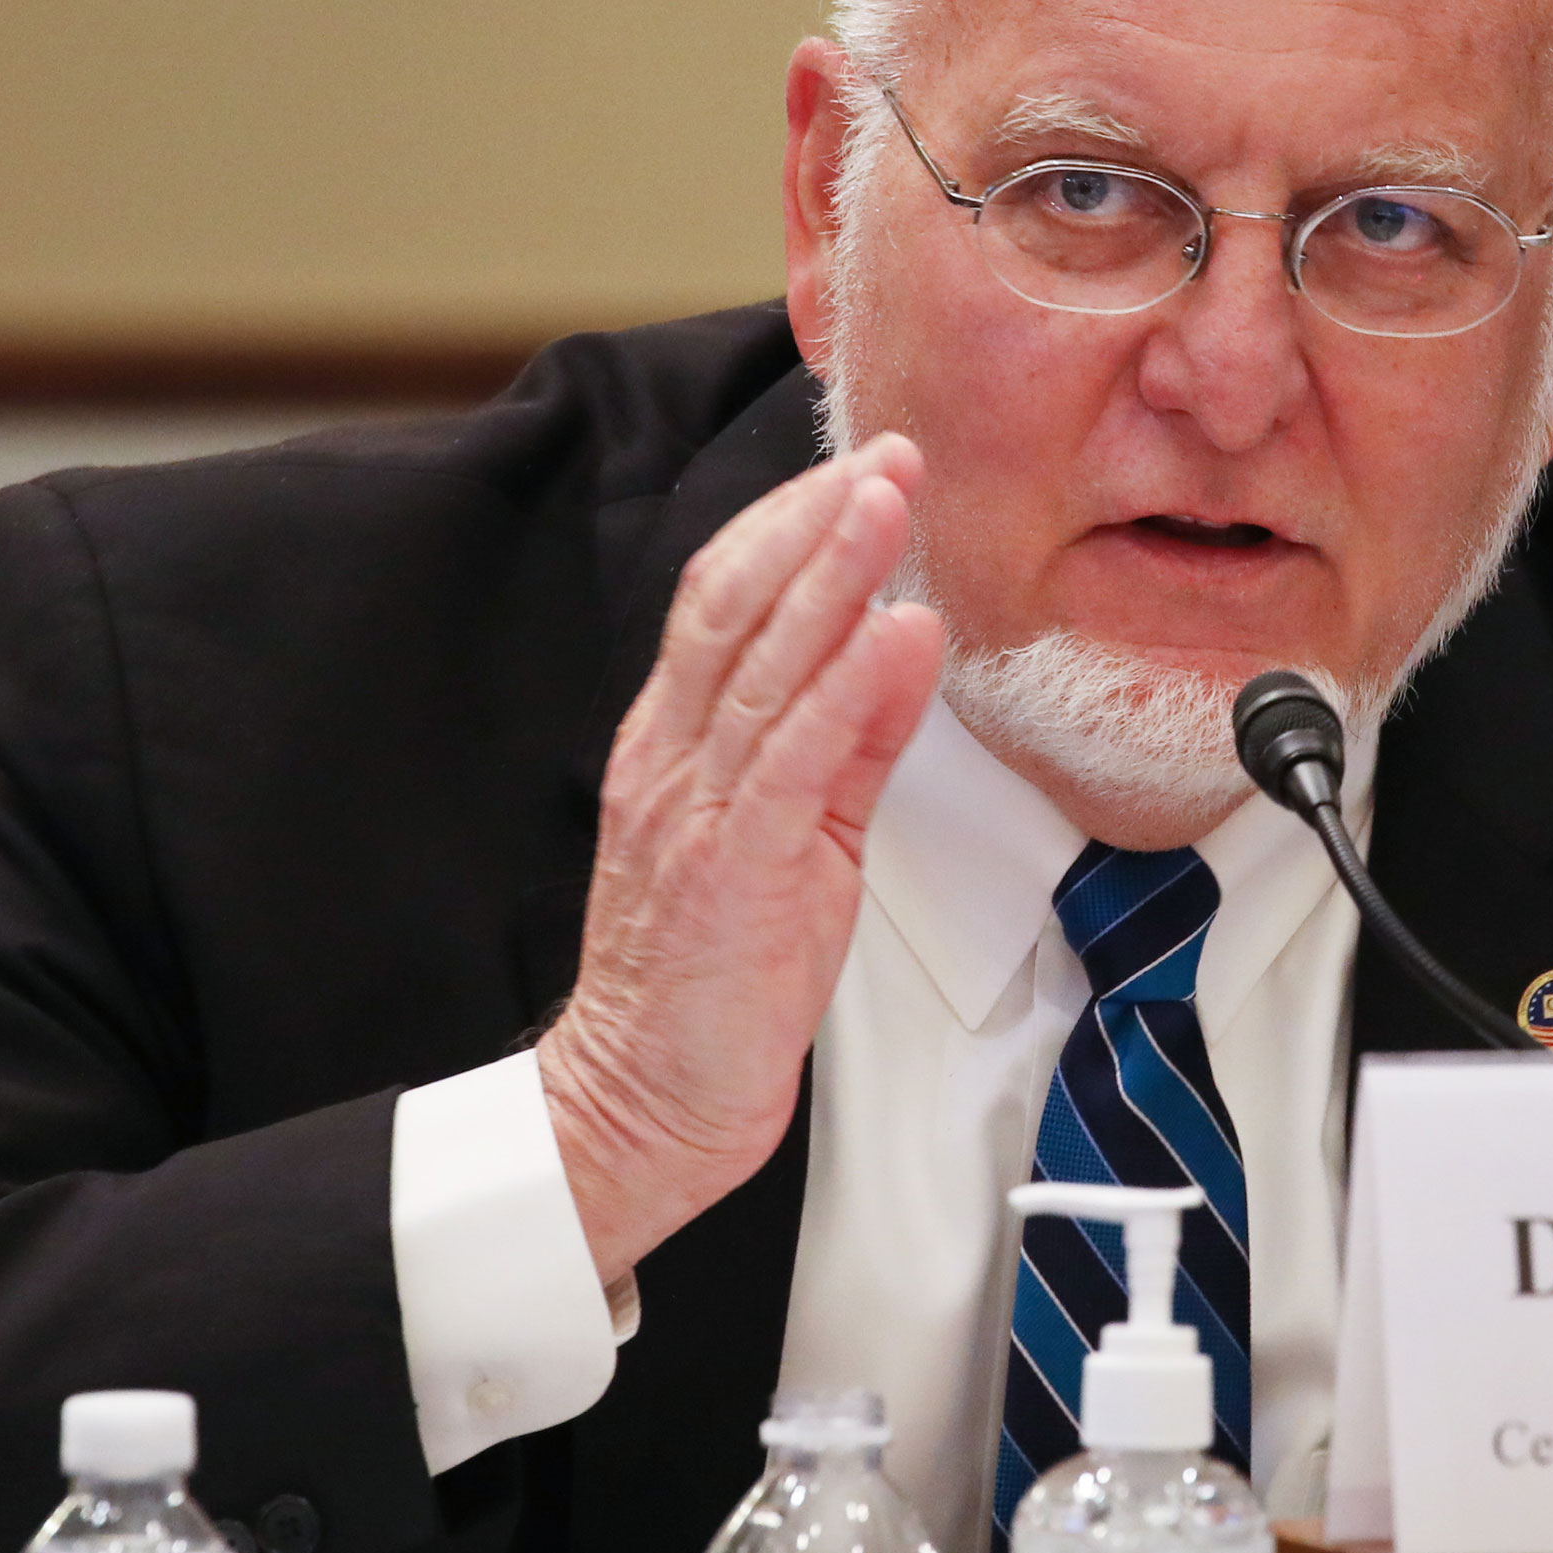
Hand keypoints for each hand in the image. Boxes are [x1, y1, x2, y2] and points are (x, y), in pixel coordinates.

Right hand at [538, 435, 943, 1280]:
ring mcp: (695, 808)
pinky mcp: (732, 868)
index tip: (864, 466)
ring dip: (830, 572)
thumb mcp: (804, 829)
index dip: (793, 522)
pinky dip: (844, 688)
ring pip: (760, 663)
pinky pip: (790, 760)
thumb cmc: (717, 971)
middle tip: (891, 453)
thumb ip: (853, 733)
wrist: (646, 1100)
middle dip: (817, 517)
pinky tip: (890, 634)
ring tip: (889, 501)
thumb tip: (906, 631)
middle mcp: (675, 758)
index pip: (725, 598)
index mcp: (679, 742)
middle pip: (737, 603)